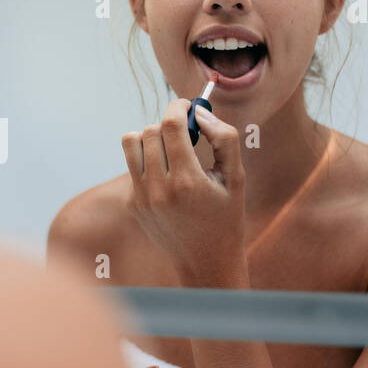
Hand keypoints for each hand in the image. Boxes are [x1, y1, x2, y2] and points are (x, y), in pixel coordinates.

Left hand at [121, 99, 247, 287]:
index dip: (178, 107)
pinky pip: (132, 166)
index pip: (170, 125)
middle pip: (149, 131)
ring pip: (131, 144)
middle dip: (168, 125)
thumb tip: (201, 112)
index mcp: (187, 181)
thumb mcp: (235, 177)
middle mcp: (158, 189)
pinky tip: (168, 178)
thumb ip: (223, 139)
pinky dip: (148, 162)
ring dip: (150, 138)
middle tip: (185, 132)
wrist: (205, 261)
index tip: (186, 105)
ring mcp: (141, 198)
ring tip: (170, 149)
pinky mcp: (132, 204)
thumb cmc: (226, 217)